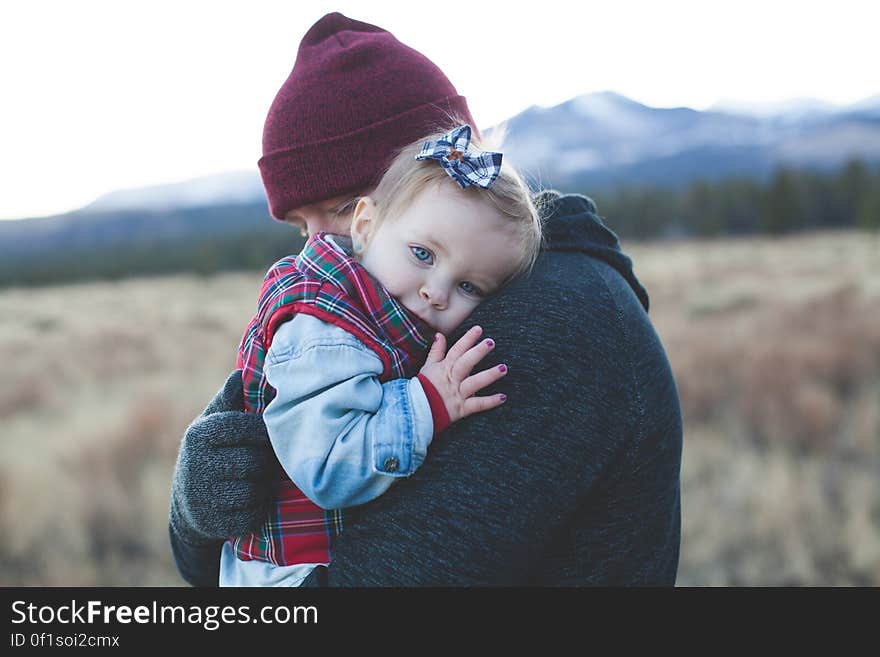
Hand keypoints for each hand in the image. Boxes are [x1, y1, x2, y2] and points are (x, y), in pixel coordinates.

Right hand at [169, 370, 278, 542]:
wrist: (188, 502)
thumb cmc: (212, 451)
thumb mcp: (214, 422)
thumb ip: (230, 399)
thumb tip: (241, 373)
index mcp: (200, 433)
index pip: (247, 427)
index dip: (265, 433)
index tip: (268, 436)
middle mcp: (197, 464)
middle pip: (256, 461)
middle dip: (267, 463)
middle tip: (267, 462)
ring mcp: (203, 496)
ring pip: (256, 490)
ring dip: (264, 487)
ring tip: (259, 480)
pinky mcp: (212, 523)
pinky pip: (253, 515)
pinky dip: (259, 509)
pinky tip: (252, 500)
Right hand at [418, 325, 507, 424]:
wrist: (417, 411)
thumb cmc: (423, 388)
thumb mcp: (428, 367)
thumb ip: (436, 351)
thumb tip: (439, 335)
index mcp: (445, 368)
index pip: (457, 350)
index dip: (467, 339)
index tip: (478, 329)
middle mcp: (453, 379)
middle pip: (466, 363)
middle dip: (478, 352)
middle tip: (490, 342)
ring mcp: (458, 394)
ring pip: (475, 383)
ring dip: (489, 375)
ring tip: (503, 368)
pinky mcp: (462, 408)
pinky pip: (478, 404)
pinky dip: (490, 401)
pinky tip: (503, 397)